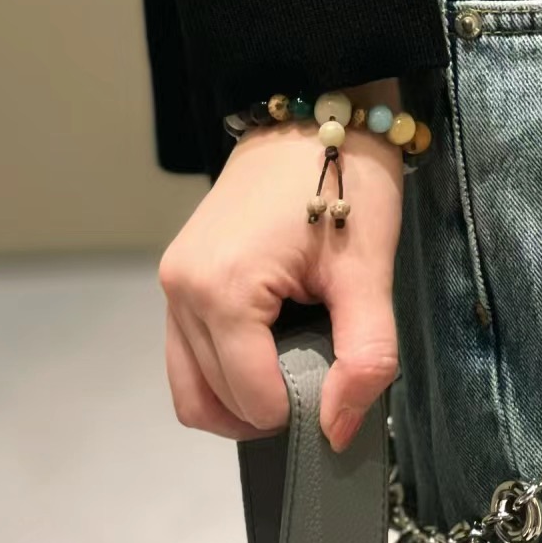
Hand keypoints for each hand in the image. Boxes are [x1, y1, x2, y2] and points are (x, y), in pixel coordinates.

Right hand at [159, 79, 403, 452]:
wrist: (315, 112)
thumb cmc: (347, 182)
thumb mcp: (370, 274)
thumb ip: (365, 358)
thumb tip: (339, 430)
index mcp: (224, 291)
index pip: (252, 402)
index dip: (301, 411)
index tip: (337, 378)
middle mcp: (182, 292)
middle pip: (215, 406)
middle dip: (270, 409)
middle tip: (318, 375)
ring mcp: (171, 287)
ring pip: (191, 393)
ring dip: (241, 401)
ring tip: (292, 367)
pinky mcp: (174, 281)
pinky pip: (187, 360)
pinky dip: (224, 375)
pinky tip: (268, 350)